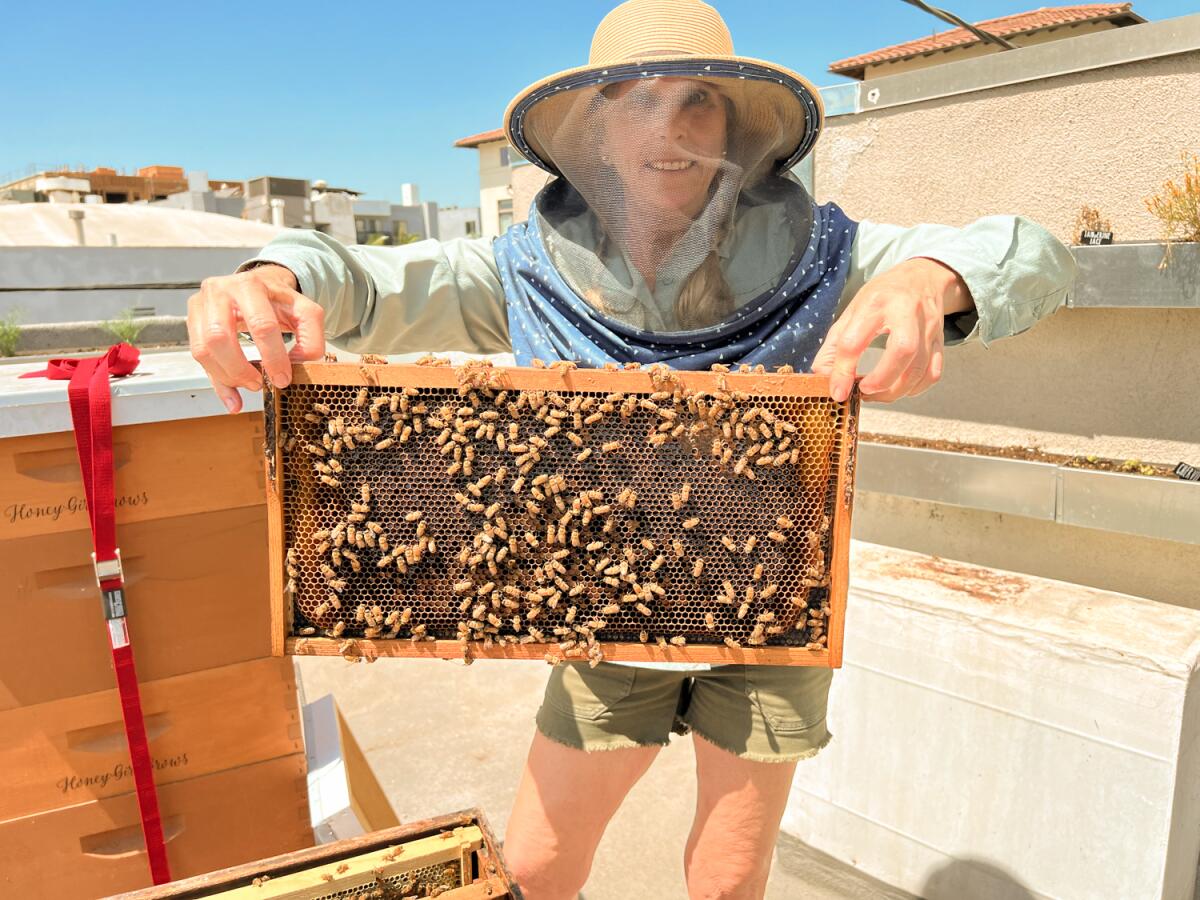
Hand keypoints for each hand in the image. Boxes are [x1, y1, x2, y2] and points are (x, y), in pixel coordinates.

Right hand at [187, 264, 324, 413]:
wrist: (259, 285)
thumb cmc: (279, 300)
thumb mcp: (304, 312)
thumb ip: (311, 338)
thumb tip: (298, 365)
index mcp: (251, 285)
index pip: (260, 325)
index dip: (273, 357)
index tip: (282, 378)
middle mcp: (220, 291)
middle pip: (220, 337)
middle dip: (240, 369)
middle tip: (260, 384)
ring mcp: (202, 304)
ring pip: (203, 349)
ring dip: (227, 376)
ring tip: (249, 384)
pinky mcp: (193, 319)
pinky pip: (198, 356)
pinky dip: (216, 381)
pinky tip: (232, 397)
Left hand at [811, 258, 970, 402]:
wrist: (921, 278)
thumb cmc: (882, 297)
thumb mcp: (852, 310)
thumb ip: (833, 345)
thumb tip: (821, 376)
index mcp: (875, 303)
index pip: (854, 340)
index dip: (843, 372)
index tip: (838, 392)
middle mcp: (906, 312)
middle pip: (903, 350)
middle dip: (882, 380)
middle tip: (864, 390)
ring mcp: (928, 326)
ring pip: (920, 368)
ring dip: (895, 391)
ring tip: (875, 393)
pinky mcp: (940, 340)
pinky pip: (932, 373)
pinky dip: (914, 389)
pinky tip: (897, 388)